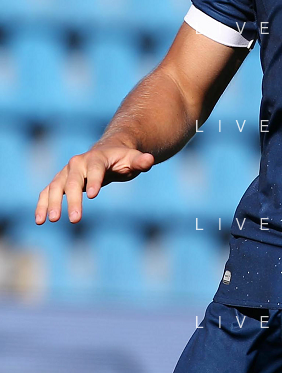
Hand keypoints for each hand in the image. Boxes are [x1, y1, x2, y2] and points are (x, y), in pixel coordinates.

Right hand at [34, 141, 154, 223]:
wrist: (107, 152)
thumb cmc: (123, 158)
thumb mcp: (134, 159)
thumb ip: (140, 161)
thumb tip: (150, 160)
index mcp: (96, 158)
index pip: (95, 169)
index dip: (94, 181)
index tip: (93, 196)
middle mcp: (77, 164)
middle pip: (73, 181)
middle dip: (72, 200)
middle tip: (75, 219)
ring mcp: (66, 173)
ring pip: (55, 187)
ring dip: (51, 203)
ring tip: (51, 220)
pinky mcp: (59, 182)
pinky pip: (47, 193)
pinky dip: (42, 205)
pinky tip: (39, 220)